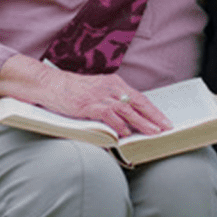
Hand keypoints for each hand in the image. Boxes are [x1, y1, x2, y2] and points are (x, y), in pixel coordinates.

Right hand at [0, 55, 171, 137]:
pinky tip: (125, 133)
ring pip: (127, 110)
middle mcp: (110, 87)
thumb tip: (127, 120)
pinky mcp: (88, 104)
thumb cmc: (72, 91)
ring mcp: (99, 95)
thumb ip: (111, 102)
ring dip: (142, 122)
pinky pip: (108, 115)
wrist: (49, 84)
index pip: (139, 97)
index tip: (164, 120)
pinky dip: (118, 125)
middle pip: (138, 102)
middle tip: (167, 127)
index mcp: (114, 83)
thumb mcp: (96, 92)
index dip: (153, 110)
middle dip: (154, 116)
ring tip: (153, 133)